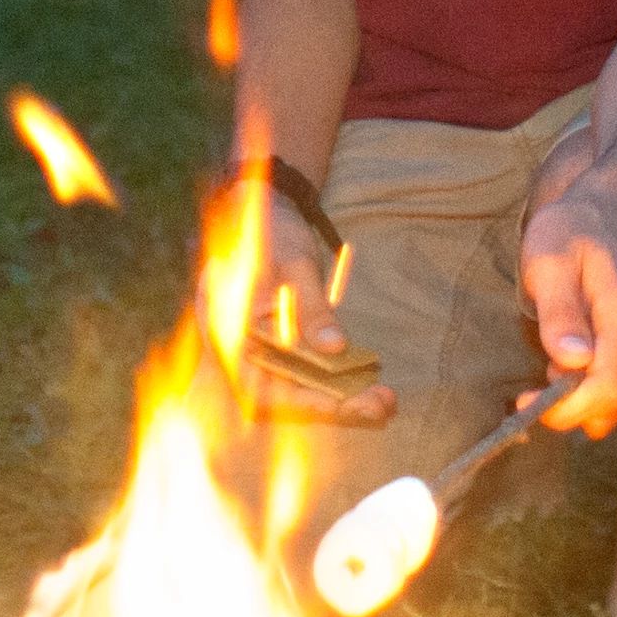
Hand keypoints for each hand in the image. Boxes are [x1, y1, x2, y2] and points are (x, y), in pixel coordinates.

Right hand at [249, 188, 393, 423]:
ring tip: (386, 401)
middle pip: (284, 393)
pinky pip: (309, 371)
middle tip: (382, 405)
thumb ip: (313, 308)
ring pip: (300, 386)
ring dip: (341, 397)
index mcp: (230, 332)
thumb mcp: (295, 265)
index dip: (303, 400)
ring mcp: (263, 349)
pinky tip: (371, 386)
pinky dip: (338, 380)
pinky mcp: (284, 344)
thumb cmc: (273, 233)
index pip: (261, 386)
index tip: (345, 404)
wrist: (265, 211)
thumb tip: (335, 347)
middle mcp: (243, 350)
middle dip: (333, 404)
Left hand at [517, 170, 616, 436]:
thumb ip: (560, 312)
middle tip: (537, 374)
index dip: (563, 409)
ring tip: (557, 360)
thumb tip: (572, 361)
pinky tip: (579, 366)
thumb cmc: (571, 235)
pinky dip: (597, 395)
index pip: (607, 389)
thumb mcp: (548, 261)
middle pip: (613, 405)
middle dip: (567, 405)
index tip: (525, 399)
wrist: (612, 219)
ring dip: (581, 400)